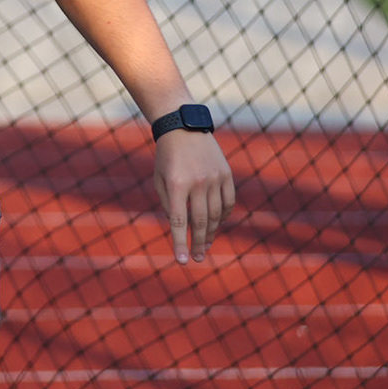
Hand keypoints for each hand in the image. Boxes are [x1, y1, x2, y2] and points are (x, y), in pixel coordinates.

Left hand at [153, 130, 234, 264]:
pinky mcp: (226, 174)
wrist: (183, 127)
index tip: (183, 261)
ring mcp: (215, 178)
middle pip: (201, 221)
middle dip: (199, 243)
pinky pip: (228, 202)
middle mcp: (198, 182)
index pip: (179, 221)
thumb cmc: (166, 157)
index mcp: (176, 183)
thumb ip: (168, 204)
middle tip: (198, 258)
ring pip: (216, 214)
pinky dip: (223, 216)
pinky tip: (216, 224)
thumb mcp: (159, 179)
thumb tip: (183, 227)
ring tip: (205, 245)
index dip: (181, 243)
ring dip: (212, 233)